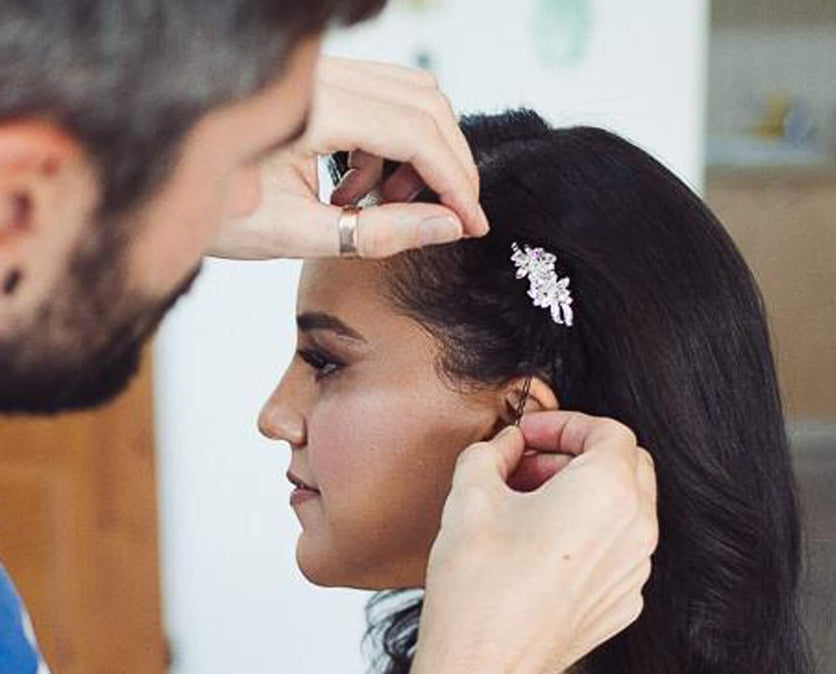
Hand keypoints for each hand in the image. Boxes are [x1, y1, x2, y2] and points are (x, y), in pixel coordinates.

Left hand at [209, 57, 488, 259]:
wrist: (159, 184)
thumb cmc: (213, 211)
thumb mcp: (299, 234)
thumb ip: (380, 233)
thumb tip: (450, 227)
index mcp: (313, 106)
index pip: (415, 132)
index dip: (455, 182)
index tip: (474, 226)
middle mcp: (321, 75)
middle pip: (424, 101)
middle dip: (449, 164)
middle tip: (452, 219)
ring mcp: (320, 74)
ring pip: (408, 96)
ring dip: (420, 154)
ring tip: (384, 208)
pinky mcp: (317, 85)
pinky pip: (379, 102)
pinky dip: (388, 148)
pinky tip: (354, 194)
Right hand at [409, 411, 658, 673]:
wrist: (482, 670)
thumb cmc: (476, 584)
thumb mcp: (470, 495)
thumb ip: (491, 451)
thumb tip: (506, 444)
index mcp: (608, 491)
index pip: (609, 432)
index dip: (566, 424)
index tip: (530, 436)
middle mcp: (637, 530)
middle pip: (628, 466)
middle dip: (580, 456)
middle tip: (530, 467)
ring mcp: (635, 572)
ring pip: (627, 510)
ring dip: (586, 496)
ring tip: (531, 509)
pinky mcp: (624, 605)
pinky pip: (619, 552)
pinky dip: (591, 536)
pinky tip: (543, 550)